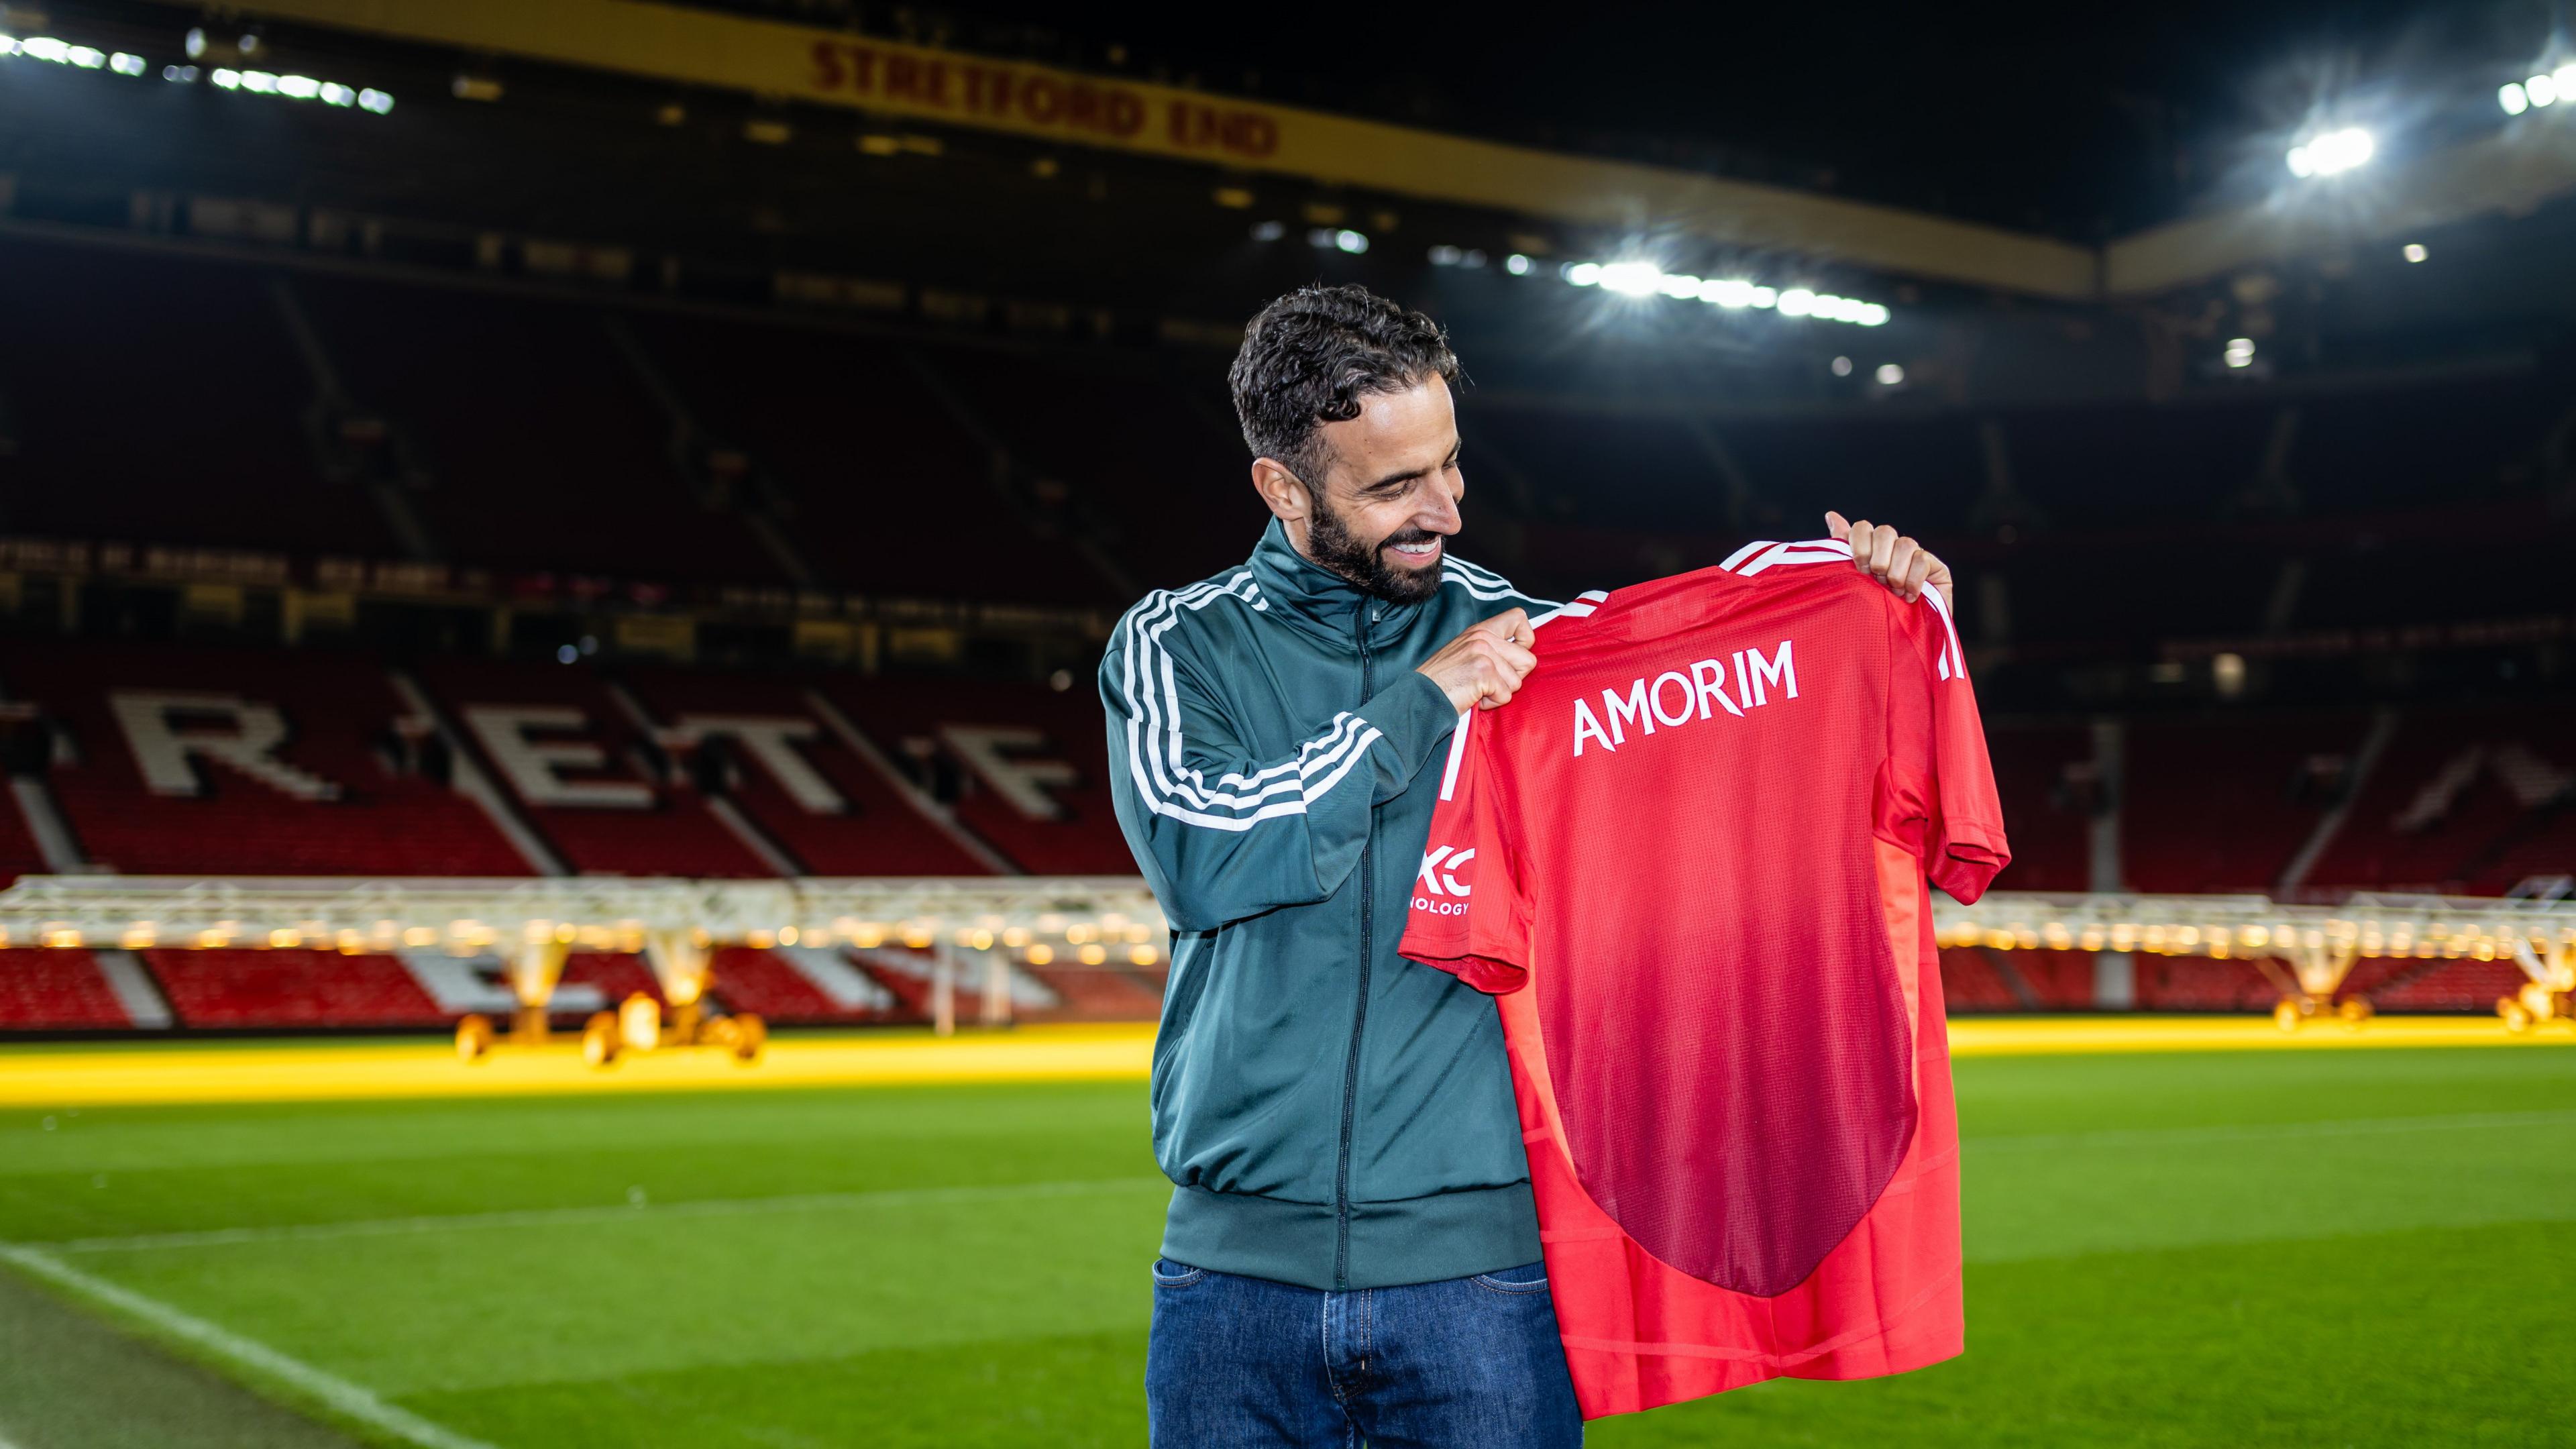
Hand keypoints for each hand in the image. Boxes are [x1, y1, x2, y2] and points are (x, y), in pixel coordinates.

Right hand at [1418, 608, 1537, 711]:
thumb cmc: (1443, 681)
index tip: (1514, 657)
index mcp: (1480, 630)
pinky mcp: (1484, 672)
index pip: (1519, 617)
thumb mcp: (1465, 652)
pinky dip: (1491, 703)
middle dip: (1513, 678)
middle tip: (1489, 683)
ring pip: (1517, 682)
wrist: (1420, 696)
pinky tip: (1472, 697)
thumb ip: (1491, 648)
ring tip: (1475, 690)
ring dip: (1498, 693)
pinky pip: (1505, 695)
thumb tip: (1522, 652)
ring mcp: (1484, 653)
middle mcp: (1483, 637)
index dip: (1526, 640)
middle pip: (1528, 660)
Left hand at [1825, 511, 1952, 610]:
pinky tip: (1909, 597)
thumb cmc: (1872, 614)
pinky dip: (1913, 580)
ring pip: (1905, 543)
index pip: (1863, 528)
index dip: (1859, 545)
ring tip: (1893, 592)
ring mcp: (1916, 557)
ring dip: (1895, 572)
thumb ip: (1842, 549)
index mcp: (1871, 550)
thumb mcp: (1852, 582)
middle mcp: (1894, 549)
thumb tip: (1831, 515)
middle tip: (1877, 581)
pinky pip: (1922, 559)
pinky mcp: (1937, 568)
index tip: (1859, 569)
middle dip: (1877, 559)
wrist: (1899, 645)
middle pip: (1884, 532)